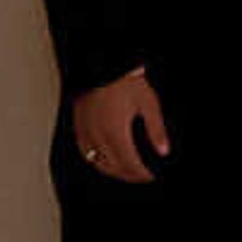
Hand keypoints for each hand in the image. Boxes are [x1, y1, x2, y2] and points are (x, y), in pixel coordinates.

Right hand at [69, 69, 168, 183]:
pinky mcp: (78, 126)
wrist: (104, 65)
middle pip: (114, 168)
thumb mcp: (148, 104)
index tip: (150, 176)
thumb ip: (156, 130)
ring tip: (124, 172)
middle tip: (140, 176)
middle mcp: (98, 136)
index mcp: (116, 132)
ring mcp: (85, 132)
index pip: (130, 165)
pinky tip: (104, 160)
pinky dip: (96, 161)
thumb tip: (164, 150)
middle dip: (129, 175)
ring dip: (112, 171)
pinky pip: (85, 152)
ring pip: (97, 163)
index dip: (142, 175)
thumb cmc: (125, 81)